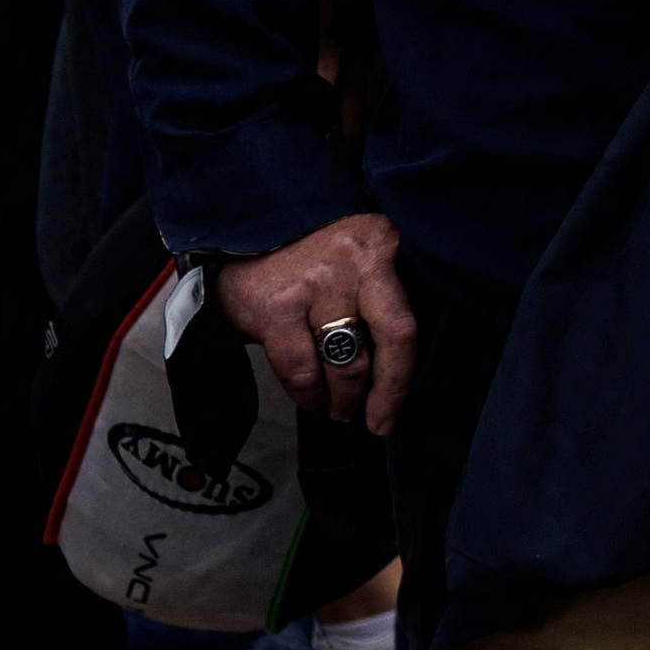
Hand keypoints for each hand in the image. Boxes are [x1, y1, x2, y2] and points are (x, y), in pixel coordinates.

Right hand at [216, 214, 416, 432]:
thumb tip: (400, 364)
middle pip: (373, 351)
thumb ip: (383, 293)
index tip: (392, 415)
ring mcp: (310, 286)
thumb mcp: (359, 255)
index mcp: (380, 247)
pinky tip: (311, 395)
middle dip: (372, 398)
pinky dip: (307, 394)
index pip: (402, 326)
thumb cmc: (315, 253)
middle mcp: (349, 263)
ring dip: (337, 400)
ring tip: (336, 407)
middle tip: (367, 418)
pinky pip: (298, 370)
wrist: (247, 232)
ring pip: (336, 366)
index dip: (399, 381)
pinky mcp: (275, 308)